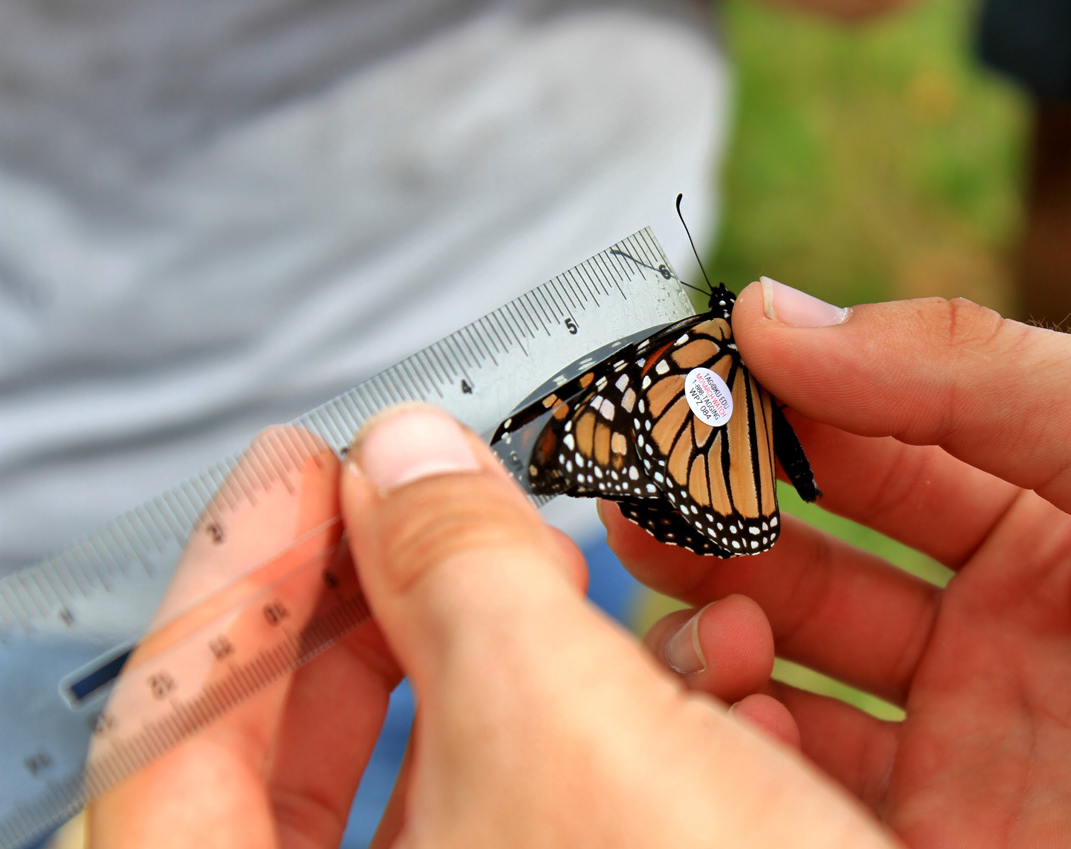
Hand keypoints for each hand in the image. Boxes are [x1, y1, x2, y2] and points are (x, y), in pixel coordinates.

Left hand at [87, 405, 896, 846]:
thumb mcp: (565, 727)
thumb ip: (460, 572)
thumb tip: (402, 457)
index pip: (169, 748)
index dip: (231, 581)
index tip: (298, 466)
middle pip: (297, 768)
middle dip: (375, 609)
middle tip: (410, 504)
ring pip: (449, 785)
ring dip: (522, 660)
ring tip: (579, 579)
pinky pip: (552, 817)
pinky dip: (610, 733)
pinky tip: (702, 687)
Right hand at [605, 280, 1070, 846]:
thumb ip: (965, 370)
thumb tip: (771, 311)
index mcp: (1042, 526)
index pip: (869, 453)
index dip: (779, 411)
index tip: (689, 381)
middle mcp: (989, 644)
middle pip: (809, 570)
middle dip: (719, 524)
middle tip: (641, 487)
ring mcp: (964, 756)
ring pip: (789, 688)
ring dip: (721, 635)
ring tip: (703, 605)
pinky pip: (811, 797)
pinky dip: (753, 749)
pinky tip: (745, 701)